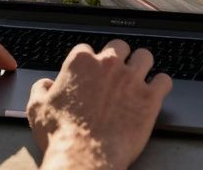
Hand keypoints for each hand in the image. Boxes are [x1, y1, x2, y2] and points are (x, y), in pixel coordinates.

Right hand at [27, 39, 171, 169]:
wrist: (85, 156)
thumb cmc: (62, 135)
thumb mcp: (38, 109)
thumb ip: (40, 89)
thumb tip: (45, 84)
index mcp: (81, 63)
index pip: (87, 49)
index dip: (88, 62)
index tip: (90, 74)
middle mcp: (108, 64)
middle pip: (119, 46)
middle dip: (118, 57)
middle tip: (115, 73)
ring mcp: (132, 79)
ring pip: (145, 56)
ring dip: (142, 65)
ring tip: (138, 77)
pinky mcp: (150, 97)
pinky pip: (165, 80)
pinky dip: (161, 85)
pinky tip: (156, 91)